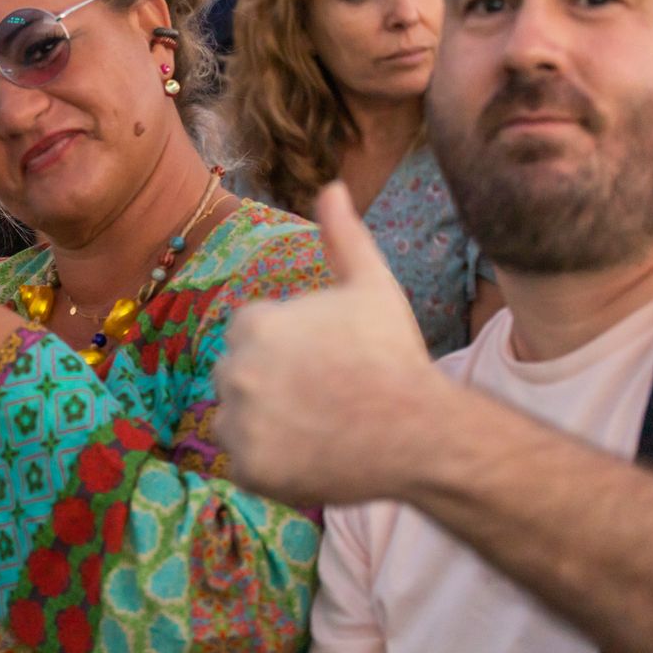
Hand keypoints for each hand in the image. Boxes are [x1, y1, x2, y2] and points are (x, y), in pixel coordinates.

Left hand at [214, 182, 447, 505]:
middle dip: (271, 384)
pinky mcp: (248, 468)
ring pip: (237, 419)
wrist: (418, 430)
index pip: (249, 335)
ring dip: (265, 423)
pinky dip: (270, 463)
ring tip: (319, 425)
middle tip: (323, 396)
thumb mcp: (370, 286)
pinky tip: (313, 454)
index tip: (325, 361)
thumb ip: (342, 236)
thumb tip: (331, 185)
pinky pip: (246, 462)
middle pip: (239, 376)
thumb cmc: (393, 354)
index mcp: (253, 324)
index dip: (288, 348)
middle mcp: (235, 370)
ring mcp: (239, 422)